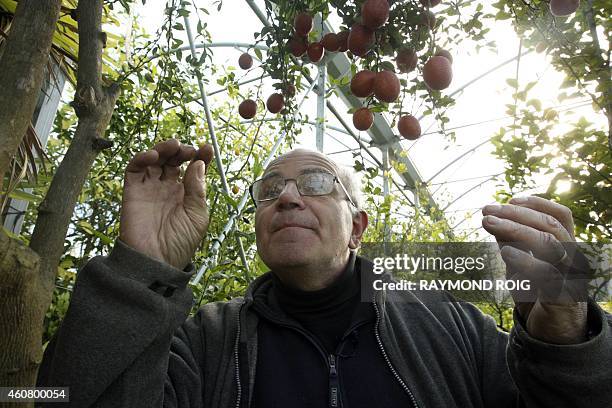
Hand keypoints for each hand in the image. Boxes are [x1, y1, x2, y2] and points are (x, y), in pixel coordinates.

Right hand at [119, 139, 213, 268]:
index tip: (207, 148)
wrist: (156, 262)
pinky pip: (134, 169)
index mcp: (185, 195)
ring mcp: (150, 188)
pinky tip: (154, 155)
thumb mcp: (197, 216)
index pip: (192, 168)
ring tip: (174, 146)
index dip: (200, 156)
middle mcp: (167, 189)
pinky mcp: (132, 191)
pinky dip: (142, 157)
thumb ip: (197, 189)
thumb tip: (198, 164)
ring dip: (164, 148)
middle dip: (181, 150)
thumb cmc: (179, 244)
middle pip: (173, 160)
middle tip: (188, 149)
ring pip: (154, 159)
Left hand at [482, 196, 587, 343]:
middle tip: (487, 211)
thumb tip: (492, 217)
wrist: (554, 334)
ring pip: (551, 245)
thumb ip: (511, 242)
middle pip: (551, 227)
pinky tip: (505, 253)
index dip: (537, 204)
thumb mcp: (521, 264)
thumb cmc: (538, 293)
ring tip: (489, 224)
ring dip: (516, 231)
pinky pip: (548, 276)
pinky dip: (526, 262)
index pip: (560, 216)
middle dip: (517, 215)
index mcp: (567, 246)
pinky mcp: (564, 299)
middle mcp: (574, 258)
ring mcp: (572, 278)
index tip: (510, 199)